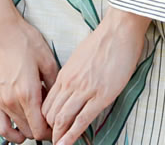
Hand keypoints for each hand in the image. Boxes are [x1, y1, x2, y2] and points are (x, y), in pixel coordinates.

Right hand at [0, 10, 58, 143]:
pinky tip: (21, 129)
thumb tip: (59, 102)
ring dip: (31, 128)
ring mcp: (2, 102)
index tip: (61, 125)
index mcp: (28, 93)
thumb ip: (54, 86)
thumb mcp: (47, 60)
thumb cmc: (24, 41)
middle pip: (31, 132)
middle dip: (44, 129)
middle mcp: (13, 102)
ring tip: (41, 115)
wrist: (1, 31)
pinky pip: (2, 127)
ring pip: (19, 129)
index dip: (53, 131)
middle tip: (54, 117)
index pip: (40, 129)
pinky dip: (12, 134)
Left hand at [42, 7, 150, 144]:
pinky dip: (72, 136)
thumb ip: (72, 74)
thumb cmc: (103, 41)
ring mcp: (85, 91)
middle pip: (51, 114)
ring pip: (63, 120)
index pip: (47, 103)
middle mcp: (70, 84)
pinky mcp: (101, 97)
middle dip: (50, 131)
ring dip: (59, 136)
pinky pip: (82, 121)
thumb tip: (70, 87)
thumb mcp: (79, 57)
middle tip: (53, 140)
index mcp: (64, 74)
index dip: (46, 119)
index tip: (49, 129)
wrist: (118, 31)